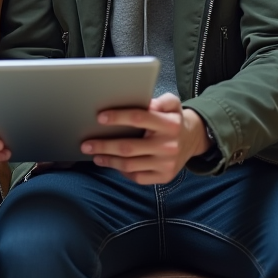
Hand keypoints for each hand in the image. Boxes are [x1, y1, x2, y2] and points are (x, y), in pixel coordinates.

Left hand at [81, 94, 210, 184]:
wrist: (192, 140)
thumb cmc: (172, 119)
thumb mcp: (172, 103)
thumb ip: (160, 100)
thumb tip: (145, 103)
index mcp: (170, 124)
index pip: (139, 118)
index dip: (118, 117)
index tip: (100, 117)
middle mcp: (169, 146)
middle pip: (129, 147)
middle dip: (104, 145)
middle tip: (86, 143)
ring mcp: (166, 164)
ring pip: (130, 165)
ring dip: (108, 160)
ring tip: (94, 154)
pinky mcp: (164, 177)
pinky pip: (137, 177)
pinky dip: (121, 171)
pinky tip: (111, 163)